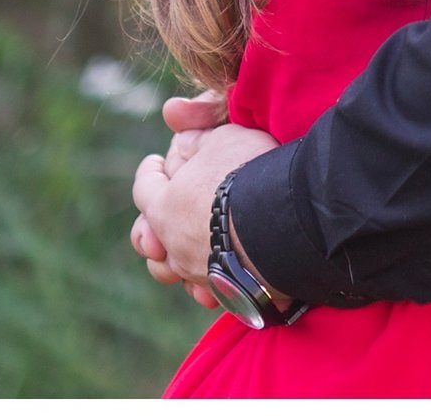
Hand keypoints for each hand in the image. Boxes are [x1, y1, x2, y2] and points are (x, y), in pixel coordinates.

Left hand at [131, 113, 281, 295]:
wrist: (286, 223)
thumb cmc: (250, 174)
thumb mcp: (225, 139)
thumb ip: (200, 141)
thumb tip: (183, 142)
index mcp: (165, 205)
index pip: (144, 186)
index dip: (149, 172)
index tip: (153, 163)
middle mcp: (174, 244)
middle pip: (149, 240)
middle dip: (152, 228)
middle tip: (160, 219)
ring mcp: (198, 272)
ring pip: (174, 271)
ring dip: (177, 261)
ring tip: (188, 251)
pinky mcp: (227, 291)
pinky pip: (209, 290)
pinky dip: (210, 282)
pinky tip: (220, 274)